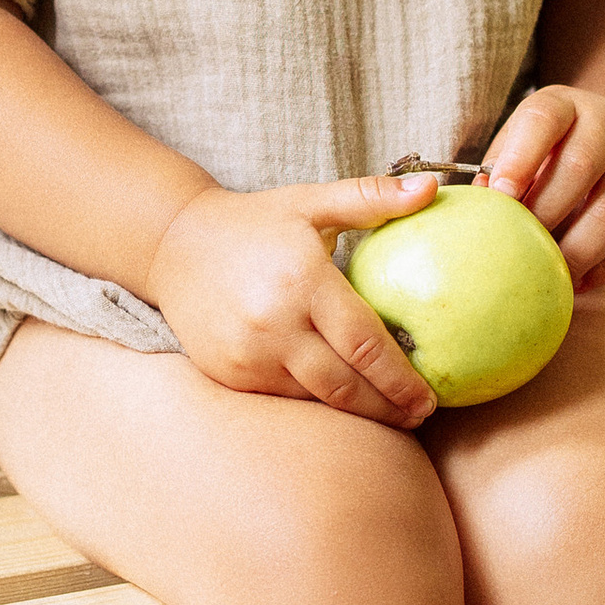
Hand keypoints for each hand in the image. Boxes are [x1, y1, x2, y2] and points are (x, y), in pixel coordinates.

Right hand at [146, 176, 441, 423]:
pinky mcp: (230, 375)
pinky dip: (318, 404)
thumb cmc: (254, 223)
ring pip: (317, 398)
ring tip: (391, 414)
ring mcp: (248, 354)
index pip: (364, 342)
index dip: (402, 378)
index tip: (431, 397)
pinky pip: (286, 399)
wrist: (173, 246)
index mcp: (302, 280)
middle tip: (420, 415)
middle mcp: (273, 323)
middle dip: (389, 408)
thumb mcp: (311, 202)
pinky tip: (343, 401)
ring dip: (358, 412)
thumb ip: (372, 197)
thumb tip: (431, 189)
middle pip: (346, 385)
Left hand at [483, 87, 604, 288]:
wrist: (604, 156)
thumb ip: (493, 175)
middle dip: (546, 214)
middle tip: (521, 251)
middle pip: (582, 166)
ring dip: (577, 251)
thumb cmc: (542, 161)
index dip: (521, 158)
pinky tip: (581, 280)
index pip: (544, 119)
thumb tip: (476, 205)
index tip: (501, 196)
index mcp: (563, 104)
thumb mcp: (513, 153)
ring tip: (550, 276)